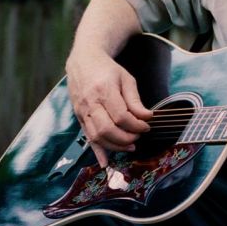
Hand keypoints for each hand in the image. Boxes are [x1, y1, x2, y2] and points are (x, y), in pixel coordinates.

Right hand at [66, 50, 152, 166]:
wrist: (83, 62)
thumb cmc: (107, 69)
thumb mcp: (126, 78)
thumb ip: (135, 100)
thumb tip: (147, 117)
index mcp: (104, 90)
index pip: (121, 116)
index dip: (136, 125)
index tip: (147, 126)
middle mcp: (90, 103)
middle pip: (107, 129)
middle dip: (125, 138)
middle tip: (138, 137)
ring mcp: (82, 111)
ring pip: (96, 136)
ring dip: (115, 146)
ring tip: (130, 146)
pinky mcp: (79, 118)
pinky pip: (87, 138)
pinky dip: (97, 152)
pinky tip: (105, 163)